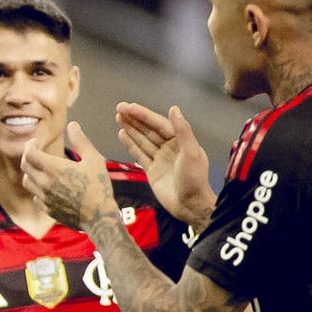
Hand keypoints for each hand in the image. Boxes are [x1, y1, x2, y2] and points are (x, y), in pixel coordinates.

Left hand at [19, 121, 119, 230]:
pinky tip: (48, 185)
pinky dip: (37, 188)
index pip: (30, 153)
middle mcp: (45, 183)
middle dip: (28, 156)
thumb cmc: (99, 186)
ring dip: (31, 172)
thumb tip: (72, 125)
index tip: (35, 141)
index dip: (30, 145)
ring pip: (27, 181)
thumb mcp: (94, 160)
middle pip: (25, 166)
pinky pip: (34, 196)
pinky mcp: (46, 209)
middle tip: (36, 152)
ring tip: (42, 168)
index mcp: (55, 169)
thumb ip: (81, 141)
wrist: (99, 216)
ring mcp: (44, 198)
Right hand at [116, 102, 214, 227]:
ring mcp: (159, 158)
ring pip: (142, 140)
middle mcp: (169, 147)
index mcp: (180, 140)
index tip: (129, 106)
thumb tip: (173, 109)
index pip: (158, 124)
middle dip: (134, 119)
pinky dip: (130, 144)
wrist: (189, 204)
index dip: (144, 115)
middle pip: (148, 130)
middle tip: (119, 108)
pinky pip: (139, 154)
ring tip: (118, 117)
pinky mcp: (151, 170)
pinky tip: (121, 134)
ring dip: (130, 129)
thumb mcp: (191, 152)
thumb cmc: (193, 178)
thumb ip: (182, 130)